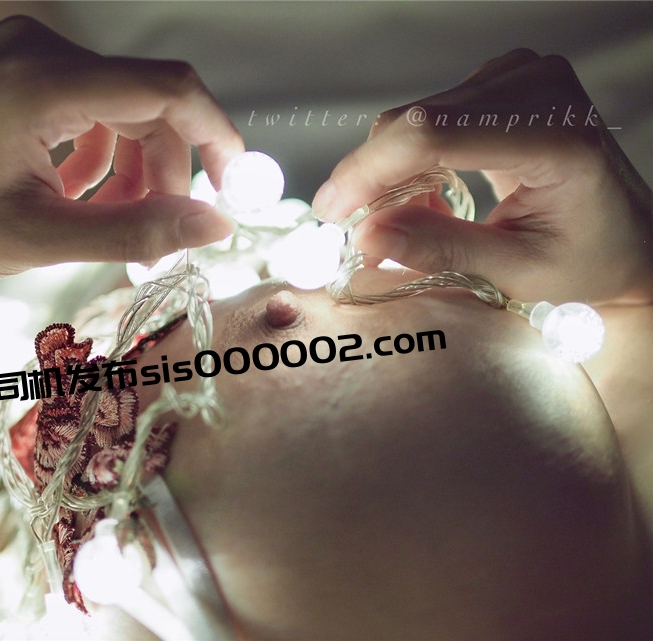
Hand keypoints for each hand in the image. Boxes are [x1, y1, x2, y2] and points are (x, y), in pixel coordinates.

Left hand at [0, 16, 243, 282]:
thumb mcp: (40, 240)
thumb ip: (135, 232)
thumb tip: (213, 227)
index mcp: (38, 83)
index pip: (167, 88)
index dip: (216, 137)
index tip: (236, 187)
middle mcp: (33, 50)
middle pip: (148, 100)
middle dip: (167, 170)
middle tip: (159, 235)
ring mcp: (21, 52)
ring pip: (122, 103)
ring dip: (133, 166)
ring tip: (110, 222)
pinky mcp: (14, 66)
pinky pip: (89, 101)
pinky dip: (99, 150)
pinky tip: (76, 192)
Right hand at [313, 49, 652, 304]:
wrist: (626, 235)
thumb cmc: (587, 258)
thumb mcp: (516, 271)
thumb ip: (441, 249)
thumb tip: (368, 236)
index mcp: (557, 135)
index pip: (435, 134)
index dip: (371, 172)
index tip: (332, 212)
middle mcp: (539, 89)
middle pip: (416, 120)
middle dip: (370, 177)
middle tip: (353, 228)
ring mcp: (520, 77)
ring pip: (413, 117)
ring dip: (388, 172)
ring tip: (400, 220)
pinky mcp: (500, 82)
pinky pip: (426, 116)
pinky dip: (408, 160)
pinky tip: (424, 194)